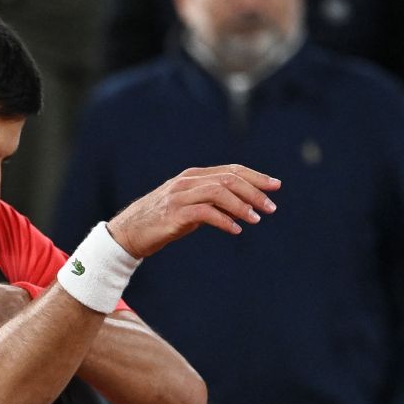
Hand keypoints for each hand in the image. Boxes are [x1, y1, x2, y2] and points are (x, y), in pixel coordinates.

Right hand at [105, 164, 280, 258]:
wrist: (128, 233)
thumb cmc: (160, 221)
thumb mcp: (188, 206)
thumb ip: (210, 201)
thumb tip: (238, 206)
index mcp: (193, 176)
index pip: (231, 170)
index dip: (255, 176)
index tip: (275, 186)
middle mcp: (187, 182)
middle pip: (228, 179)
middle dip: (254, 191)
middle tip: (271, 207)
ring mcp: (179, 197)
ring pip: (219, 192)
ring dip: (242, 205)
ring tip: (256, 219)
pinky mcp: (174, 214)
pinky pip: (205, 213)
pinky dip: (223, 220)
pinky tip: (235, 229)